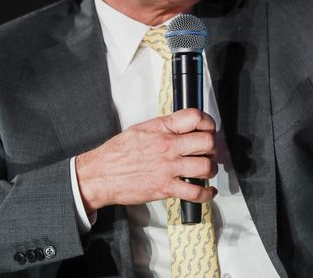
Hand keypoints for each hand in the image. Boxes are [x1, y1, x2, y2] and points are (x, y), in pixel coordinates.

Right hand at [74, 108, 216, 214]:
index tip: (209, 129)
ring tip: (206, 170)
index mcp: (161, 128)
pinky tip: (206, 192)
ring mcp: (168, 168)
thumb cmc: (117, 152)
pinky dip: (206, 194)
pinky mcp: (165, 188)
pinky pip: (195, 192)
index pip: (195, 117)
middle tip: (209, 151)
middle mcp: (167, 146)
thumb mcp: (141, 129)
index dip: (208, 123)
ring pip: (206, 166)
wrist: (99, 174)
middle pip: (207, 142)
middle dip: (212, 147)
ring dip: (210, 170)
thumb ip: (164, 126)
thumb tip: (183, 126)